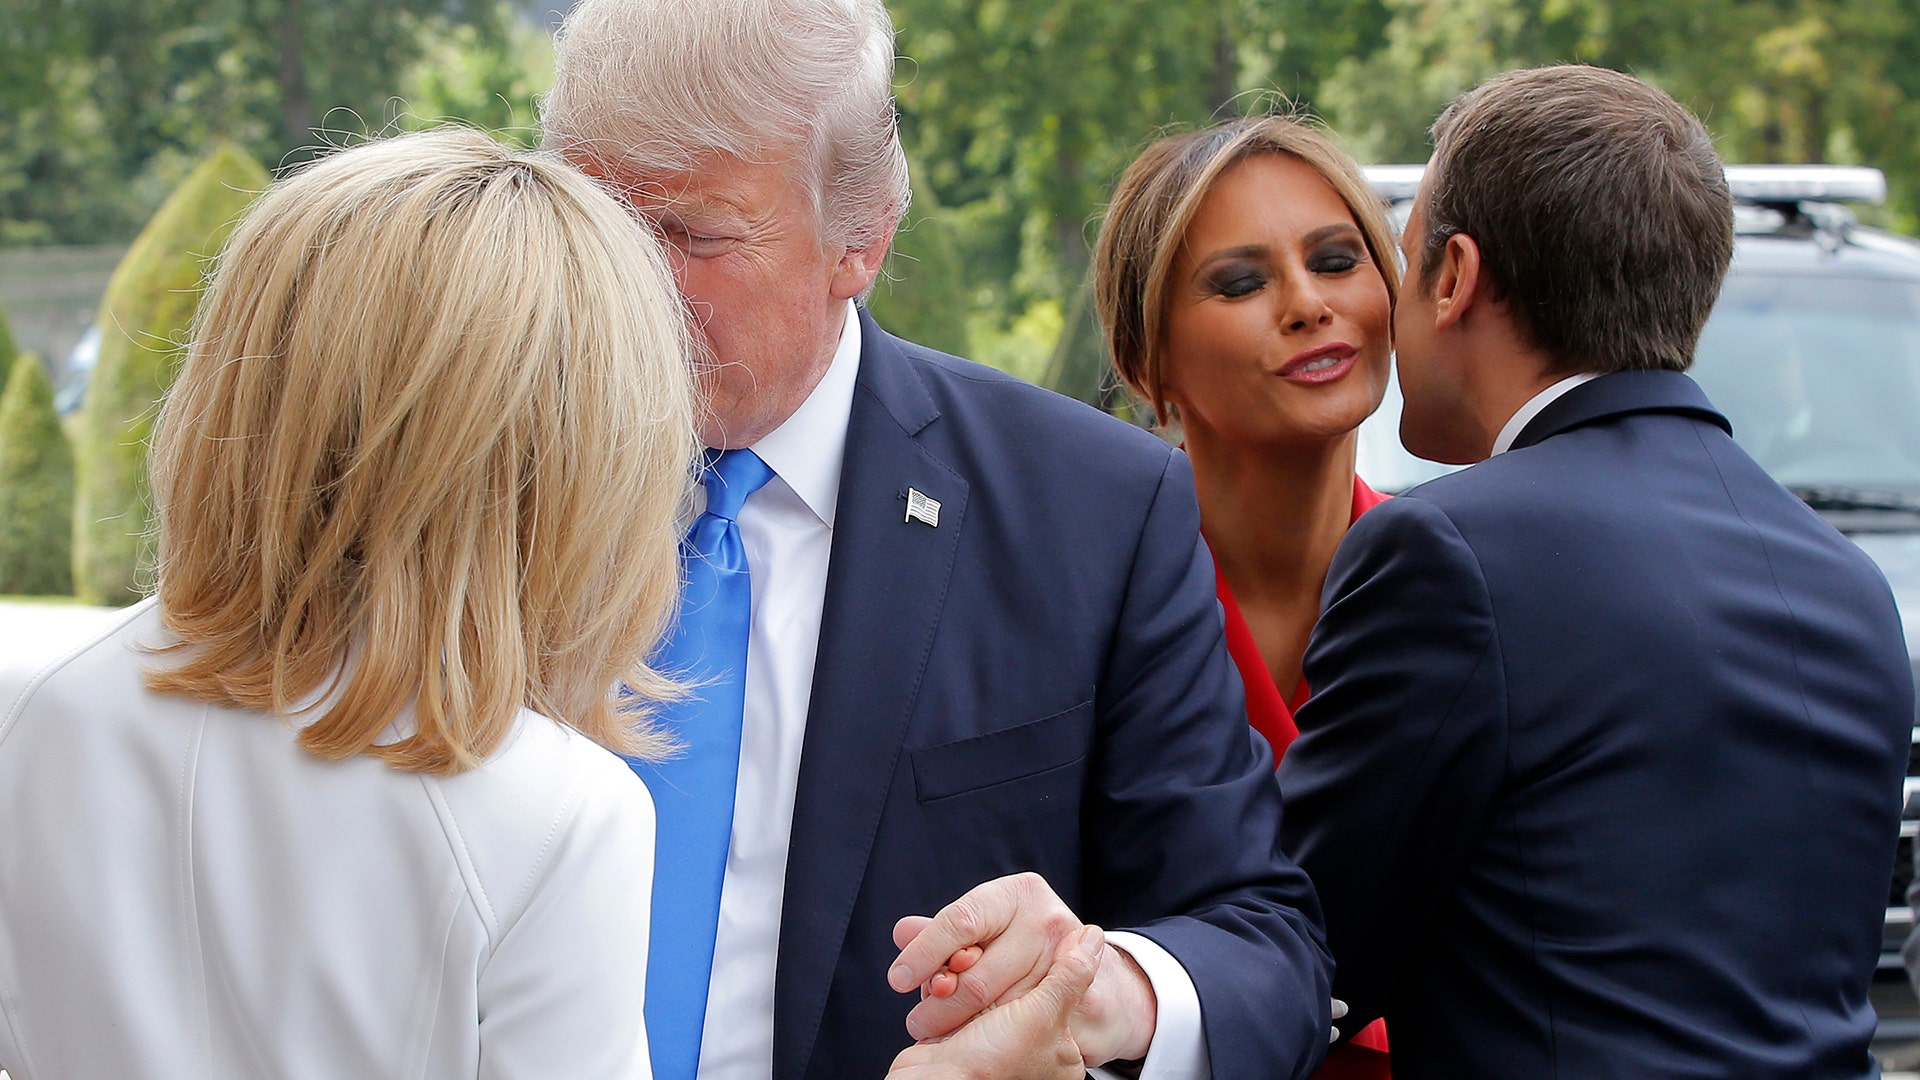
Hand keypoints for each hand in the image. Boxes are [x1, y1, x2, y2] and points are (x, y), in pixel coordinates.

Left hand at [888, 872, 1156, 1064]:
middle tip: (919, 1021)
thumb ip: (943, 933)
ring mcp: (1069, 960)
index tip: (897, 980)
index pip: (961, 921)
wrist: (1095, 985)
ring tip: (945, 1030)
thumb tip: (903, 932)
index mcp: (1019, 893)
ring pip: (995, 1007)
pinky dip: (990, 1035)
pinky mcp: (1081, 998)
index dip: (924, 953)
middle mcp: (1047, 919)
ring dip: (961, 1025)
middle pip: (976, 974)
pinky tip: (976, 1036)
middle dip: (939, 1005)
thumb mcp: (986, 930)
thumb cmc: (1025, 950)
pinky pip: (1020, 1026)